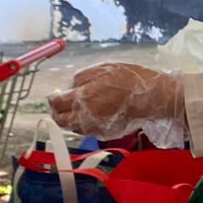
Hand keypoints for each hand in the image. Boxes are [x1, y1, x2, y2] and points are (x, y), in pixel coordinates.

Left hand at [49, 63, 182, 142]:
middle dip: (56, 113)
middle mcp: (85, 116)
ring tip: (73, 111)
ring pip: (72, 128)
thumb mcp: (103, 69)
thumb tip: (68, 87)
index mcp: (83, 97)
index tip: (52, 96)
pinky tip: (88, 116)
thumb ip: (81, 78)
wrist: (151, 97)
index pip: (56, 104)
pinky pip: (86, 131)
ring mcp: (95, 127)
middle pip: (61, 121)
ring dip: (69, 120)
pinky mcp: (104, 133)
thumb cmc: (129, 79)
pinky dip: (82, 124)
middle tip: (58, 106)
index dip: (51, 100)